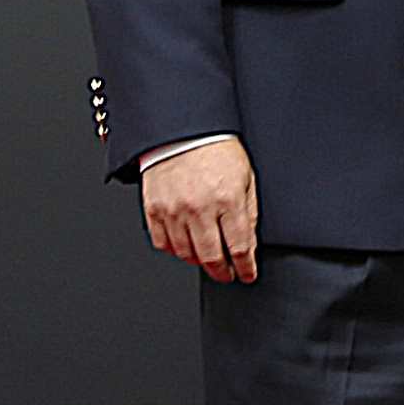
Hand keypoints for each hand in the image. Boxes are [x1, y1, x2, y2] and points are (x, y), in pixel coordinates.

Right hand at [142, 137, 259, 282]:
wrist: (183, 129)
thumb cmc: (216, 148)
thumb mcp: (245, 177)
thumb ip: (249, 213)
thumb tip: (249, 244)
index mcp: (227, 199)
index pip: (239, 248)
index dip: (246, 268)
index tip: (247, 274)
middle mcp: (200, 208)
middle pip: (212, 258)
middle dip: (223, 272)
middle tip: (228, 274)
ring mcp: (174, 211)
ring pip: (187, 255)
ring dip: (200, 262)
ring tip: (208, 259)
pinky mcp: (154, 209)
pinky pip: (163, 243)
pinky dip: (175, 250)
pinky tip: (186, 245)